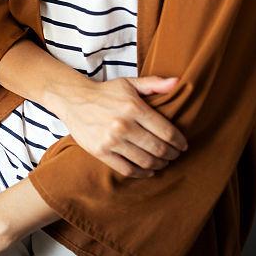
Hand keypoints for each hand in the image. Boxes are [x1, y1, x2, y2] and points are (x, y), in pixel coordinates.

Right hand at [47, 75, 186, 177]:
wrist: (73, 99)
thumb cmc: (105, 92)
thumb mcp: (129, 83)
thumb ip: (154, 83)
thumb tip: (178, 82)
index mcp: (133, 107)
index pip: (166, 132)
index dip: (179, 142)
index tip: (182, 145)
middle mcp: (123, 125)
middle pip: (158, 149)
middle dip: (172, 155)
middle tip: (174, 155)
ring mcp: (111, 140)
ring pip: (145, 161)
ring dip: (159, 164)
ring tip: (162, 162)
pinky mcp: (100, 151)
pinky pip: (127, 169)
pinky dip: (142, 173)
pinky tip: (148, 170)